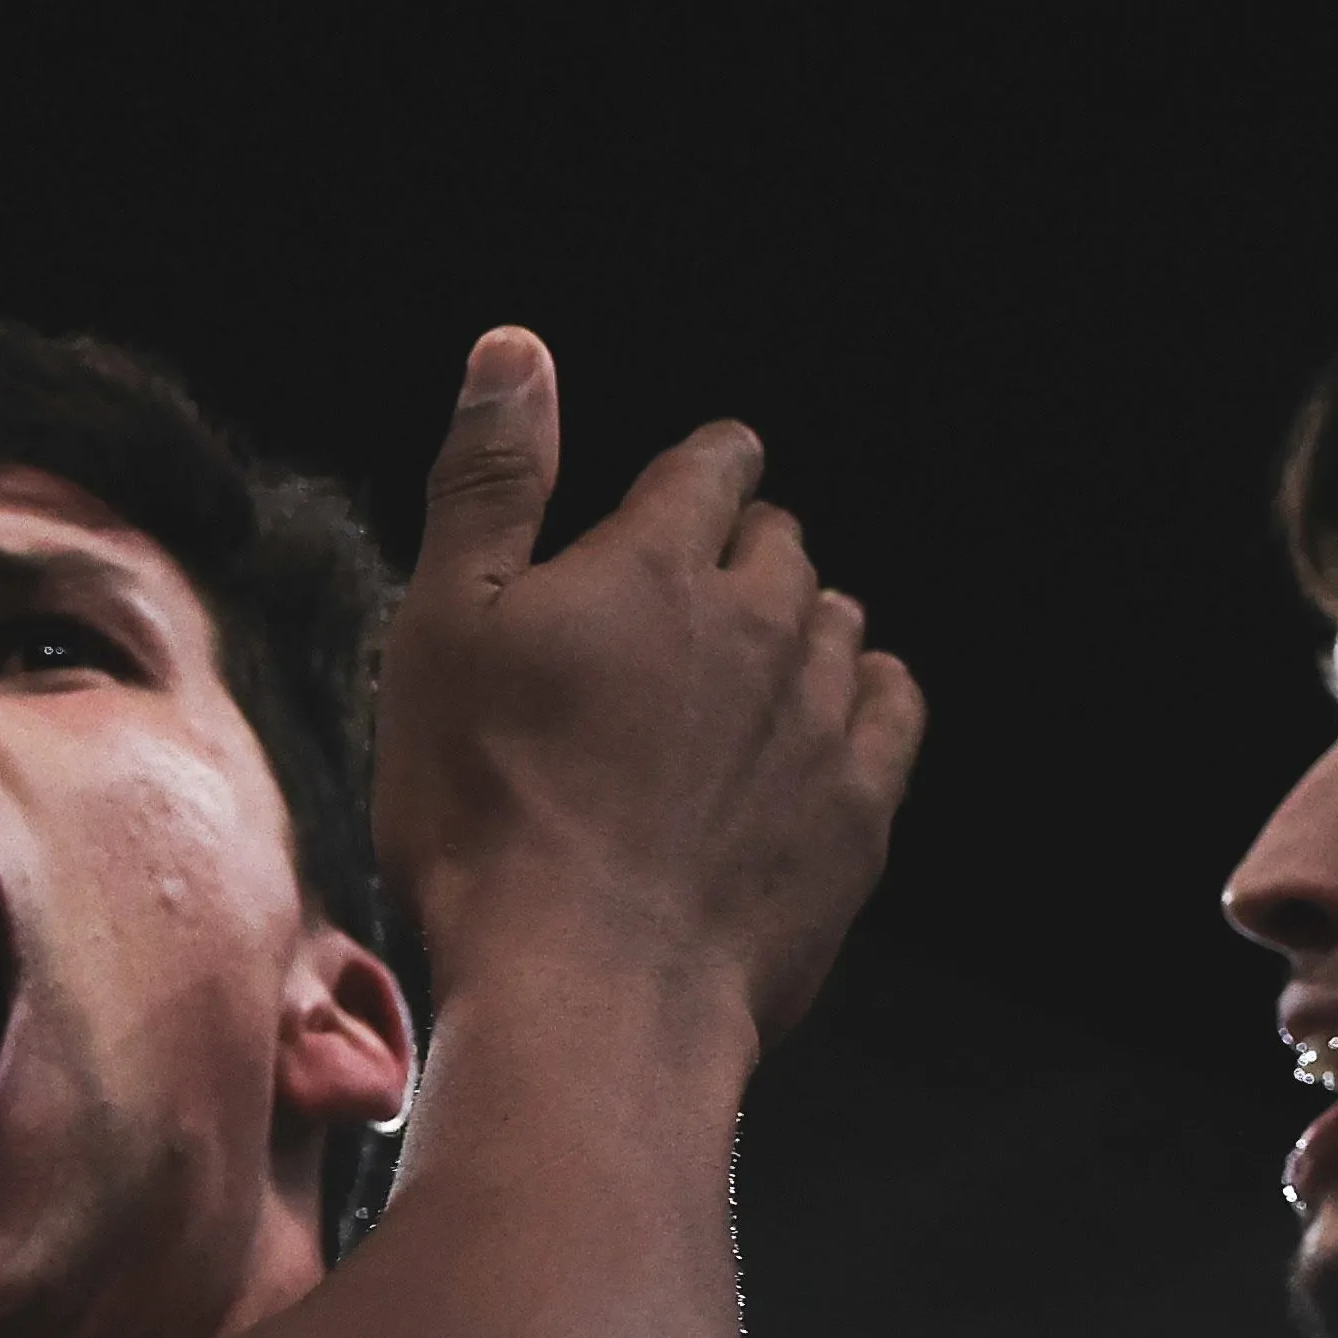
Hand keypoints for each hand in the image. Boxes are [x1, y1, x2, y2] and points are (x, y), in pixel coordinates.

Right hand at [362, 332, 925, 1067]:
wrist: (587, 992)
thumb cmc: (486, 815)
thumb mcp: (443, 630)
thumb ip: (490, 480)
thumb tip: (515, 346)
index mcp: (655, 564)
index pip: (712, 464)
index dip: (695, 473)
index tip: (677, 500)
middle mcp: (762, 621)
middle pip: (781, 542)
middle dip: (741, 554)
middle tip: (683, 612)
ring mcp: (821, 718)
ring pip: (838, 623)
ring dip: (798, 628)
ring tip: (743, 679)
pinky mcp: (860, 811)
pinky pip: (894, 712)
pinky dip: (865, 700)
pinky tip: (823, 730)